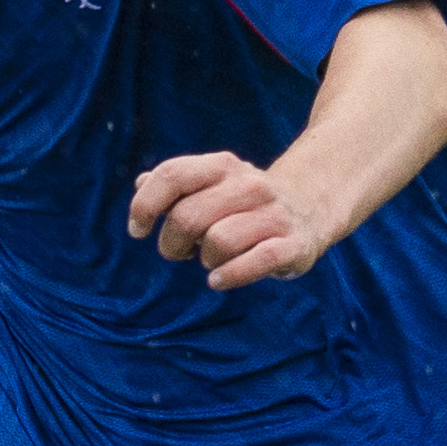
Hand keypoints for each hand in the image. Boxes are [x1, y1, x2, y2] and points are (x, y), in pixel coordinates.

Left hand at [128, 150, 332, 291]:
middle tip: (178, 251)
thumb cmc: (243, 204)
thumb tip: (141, 183)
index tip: (137, 229)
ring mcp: (274, 215)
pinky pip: (257, 261)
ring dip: (205, 260)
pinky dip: (229, 275)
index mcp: (223, 166)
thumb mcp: (210, 186)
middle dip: (172, 243)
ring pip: (219, 241)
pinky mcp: (294, 245)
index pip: (172, 175)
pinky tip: (218, 280)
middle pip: (188, 216)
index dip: (145, 205)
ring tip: (210, 261)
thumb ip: (175, 185)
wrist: (308, 208)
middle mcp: (249, 185)